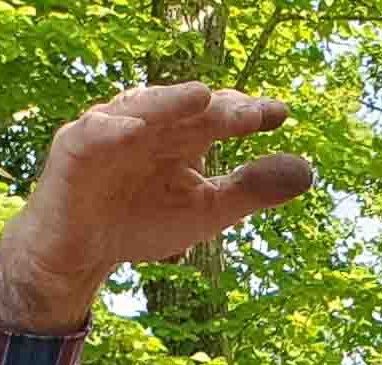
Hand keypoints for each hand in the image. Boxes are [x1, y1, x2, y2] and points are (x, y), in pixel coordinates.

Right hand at [0, 83, 317, 333]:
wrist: (85, 249)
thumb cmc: (144, 221)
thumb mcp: (208, 211)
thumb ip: (251, 190)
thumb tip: (306, 169)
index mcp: (183, 135)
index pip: (219, 116)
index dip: (247, 114)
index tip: (280, 115)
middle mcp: (150, 125)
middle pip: (187, 110)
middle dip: (218, 109)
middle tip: (252, 113)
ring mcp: (111, 132)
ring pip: (142, 110)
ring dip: (170, 103)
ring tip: (201, 97)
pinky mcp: (74, 148)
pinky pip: (93, 134)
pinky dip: (112, 129)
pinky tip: (137, 129)